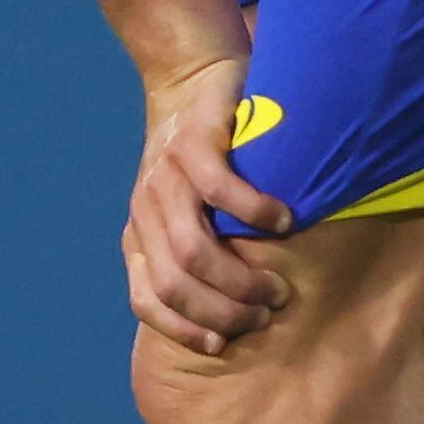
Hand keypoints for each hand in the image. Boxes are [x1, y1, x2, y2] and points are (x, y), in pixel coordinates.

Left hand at [123, 54, 295, 350]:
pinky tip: (283, 222)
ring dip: (239, 278)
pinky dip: (256, 214)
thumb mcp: (185, 212)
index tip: (223, 344)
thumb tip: (231, 314)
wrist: (192, 80)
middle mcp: (145, 210)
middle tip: (266, 313)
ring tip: (277, 287)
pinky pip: (221, 192)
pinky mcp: (192, 145)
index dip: (183, 328)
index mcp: (139, 235)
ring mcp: (164, 178)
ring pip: (193, 249)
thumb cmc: (203, 159)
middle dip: (222, 309)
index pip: (147, 300)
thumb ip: (193, 252)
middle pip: (175, 283)